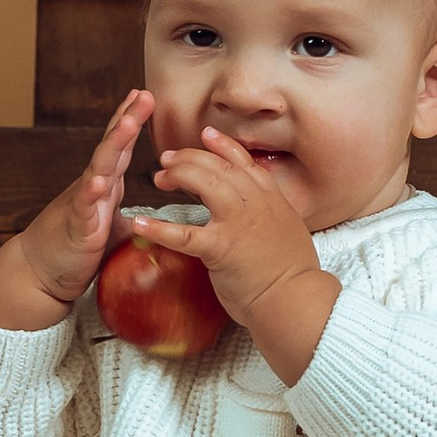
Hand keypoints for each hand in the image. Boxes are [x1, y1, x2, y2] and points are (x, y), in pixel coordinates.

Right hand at [0, 90, 153, 330]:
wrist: (39, 273)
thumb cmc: (74, 249)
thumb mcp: (111, 229)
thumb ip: (131, 220)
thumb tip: (156, 221)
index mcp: (105, 186)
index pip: (119, 147)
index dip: (130, 121)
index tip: (143, 95)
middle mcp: (94, 188)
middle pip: (112, 147)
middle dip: (128, 120)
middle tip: (144, 95)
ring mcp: (83, 204)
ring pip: (99, 168)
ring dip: (114, 145)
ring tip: (129, 124)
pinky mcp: (76, 227)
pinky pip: (84, 207)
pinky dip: (91, 192)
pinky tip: (99, 180)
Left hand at [122, 127, 338, 384]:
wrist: (297, 301)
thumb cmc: (294, 274)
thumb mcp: (290, 230)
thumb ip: (273, 215)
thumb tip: (263, 211)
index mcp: (272, 199)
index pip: (244, 162)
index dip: (222, 146)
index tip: (205, 134)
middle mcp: (256, 204)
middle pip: (218, 167)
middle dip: (189, 158)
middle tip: (167, 160)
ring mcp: (239, 223)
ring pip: (205, 183)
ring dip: (178, 175)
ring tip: (158, 178)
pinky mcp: (221, 248)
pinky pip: (183, 234)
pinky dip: (158, 229)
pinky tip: (139, 224)